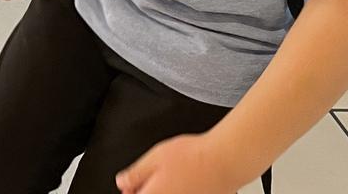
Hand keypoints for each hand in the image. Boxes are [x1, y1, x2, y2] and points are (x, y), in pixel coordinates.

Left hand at [116, 133, 241, 193]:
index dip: (132, 190)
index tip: (132, 185)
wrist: (225, 160)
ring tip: (173, 177)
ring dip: (167, 189)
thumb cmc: (193, 156)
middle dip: (149, 189)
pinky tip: (187, 181)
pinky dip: (184, 189)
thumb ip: (136, 173)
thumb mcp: (154, 157)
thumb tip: (122, 182)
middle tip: (151, 179)